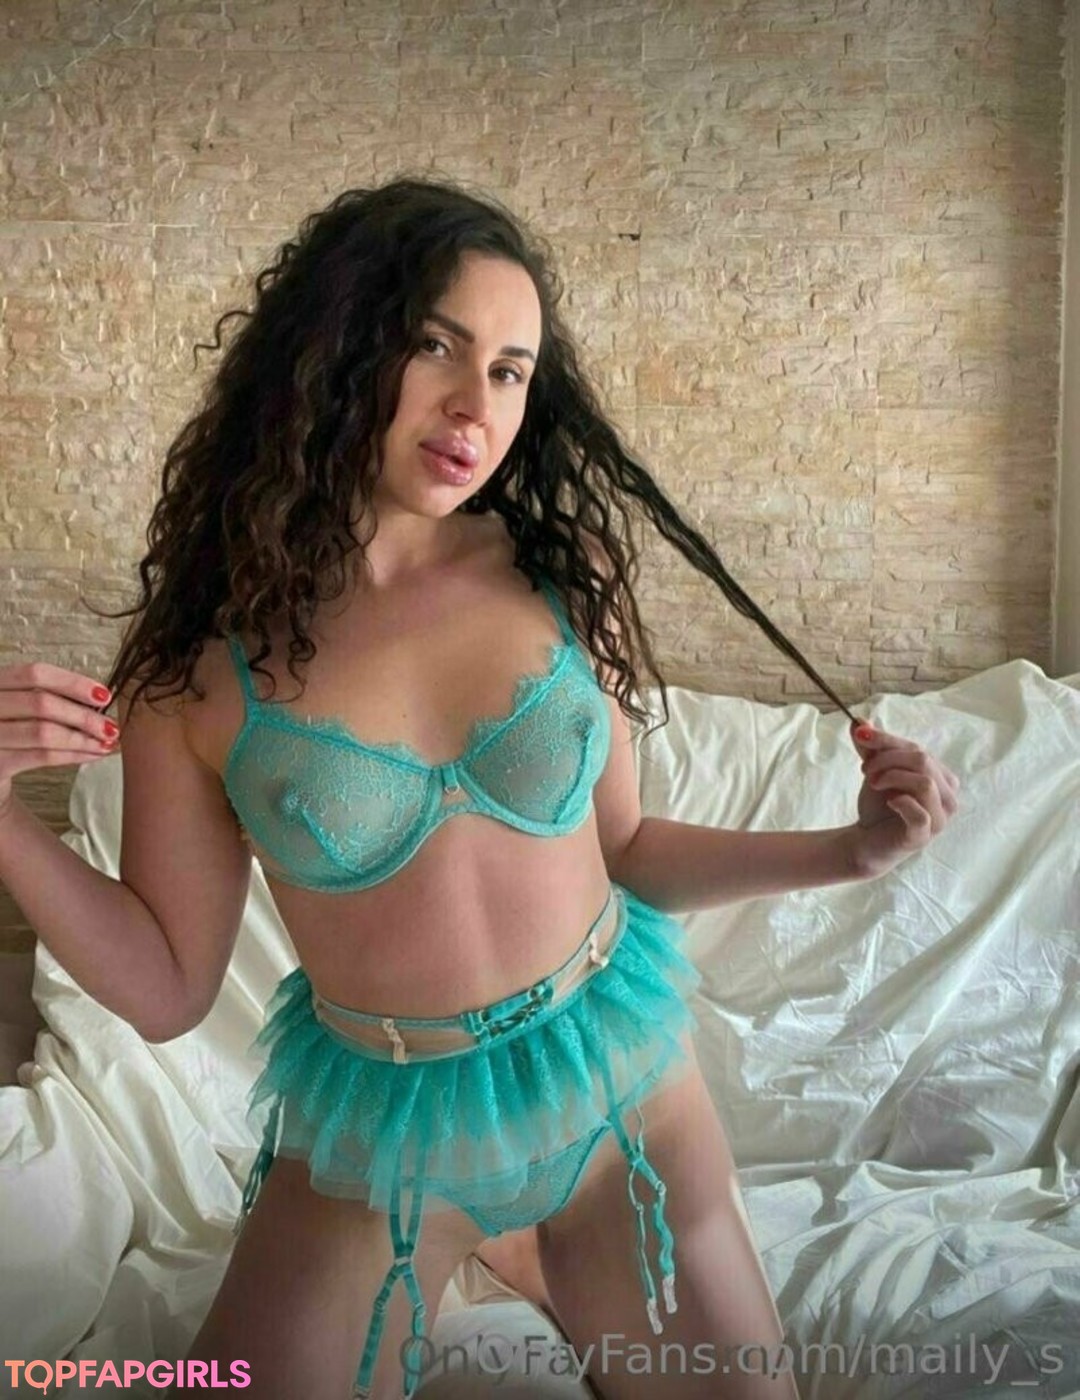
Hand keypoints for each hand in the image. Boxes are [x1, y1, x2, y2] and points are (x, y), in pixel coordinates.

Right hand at [0, 663, 119, 822]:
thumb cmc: (7, 729)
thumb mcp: (18, 705)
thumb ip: (45, 696)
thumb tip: (97, 699)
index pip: (35, 673)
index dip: (72, 683)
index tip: (103, 695)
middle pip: (41, 704)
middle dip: (83, 716)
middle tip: (110, 726)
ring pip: (43, 733)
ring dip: (82, 738)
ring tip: (106, 743)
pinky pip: (42, 757)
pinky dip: (73, 755)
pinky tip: (91, 754)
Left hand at [847, 721, 960, 877]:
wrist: (865, 841)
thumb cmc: (878, 806)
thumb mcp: (874, 771)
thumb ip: (870, 747)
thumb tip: (860, 721)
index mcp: (941, 777)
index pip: (917, 749)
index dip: (887, 739)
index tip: (860, 736)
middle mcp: (947, 796)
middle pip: (923, 761)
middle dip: (888, 759)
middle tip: (865, 769)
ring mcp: (939, 818)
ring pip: (925, 782)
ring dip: (892, 777)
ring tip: (873, 783)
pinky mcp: (924, 836)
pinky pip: (921, 813)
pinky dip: (902, 802)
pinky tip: (889, 801)